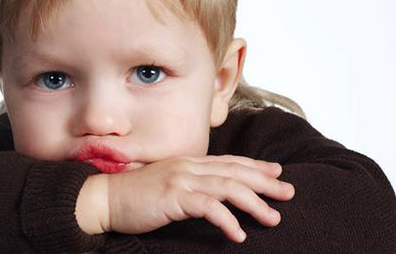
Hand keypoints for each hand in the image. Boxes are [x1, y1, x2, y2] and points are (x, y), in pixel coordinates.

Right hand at [76, 155, 294, 242]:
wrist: (106, 198)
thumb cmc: (137, 196)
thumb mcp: (169, 184)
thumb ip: (190, 184)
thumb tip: (212, 194)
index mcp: (189, 162)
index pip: (230, 162)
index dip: (256, 166)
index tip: (278, 172)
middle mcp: (189, 166)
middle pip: (236, 172)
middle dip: (266, 182)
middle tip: (289, 193)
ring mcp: (181, 180)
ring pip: (228, 187)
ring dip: (254, 203)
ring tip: (273, 218)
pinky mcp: (173, 197)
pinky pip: (207, 207)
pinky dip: (226, 220)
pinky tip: (239, 234)